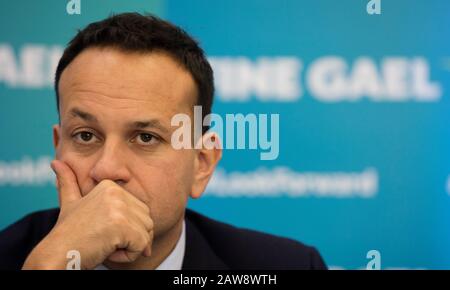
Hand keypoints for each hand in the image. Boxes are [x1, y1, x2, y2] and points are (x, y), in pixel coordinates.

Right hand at [23, 160, 152, 268]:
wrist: (56, 254)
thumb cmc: (67, 233)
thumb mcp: (69, 203)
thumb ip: (67, 182)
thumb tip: (56, 162)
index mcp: (110, 186)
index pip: (139, 210)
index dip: (126, 227)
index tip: (104, 232)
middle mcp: (116, 193)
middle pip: (146, 221)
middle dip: (132, 237)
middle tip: (107, 241)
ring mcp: (119, 208)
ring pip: (146, 234)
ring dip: (130, 247)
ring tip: (106, 245)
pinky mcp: (122, 226)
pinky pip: (142, 245)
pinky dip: (129, 255)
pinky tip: (108, 251)